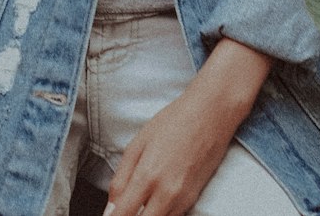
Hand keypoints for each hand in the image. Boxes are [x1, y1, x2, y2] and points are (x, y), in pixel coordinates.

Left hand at [105, 40, 273, 215]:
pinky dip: (160, 213)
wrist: (210, 114)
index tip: (109, 214)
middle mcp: (166, 193)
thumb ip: (120, 179)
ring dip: (145, 215)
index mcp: (147, 175)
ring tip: (138, 203)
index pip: (123, 215)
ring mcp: (183, 200)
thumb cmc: (173, 122)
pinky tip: (154, 201)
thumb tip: (110, 208)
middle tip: (124, 208)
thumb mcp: (137, 144)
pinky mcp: (194, 201)